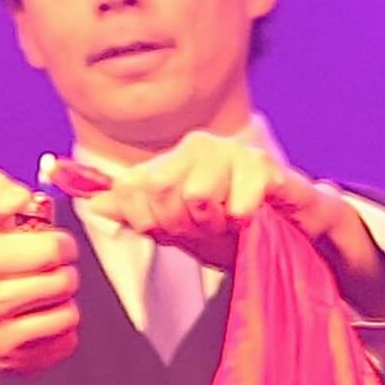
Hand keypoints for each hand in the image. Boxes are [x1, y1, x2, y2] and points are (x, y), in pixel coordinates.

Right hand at [0, 168, 81, 384]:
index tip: (53, 246)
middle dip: (63, 273)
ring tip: (42, 297)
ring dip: (62, 302)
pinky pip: (66, 343)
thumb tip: (20, 197)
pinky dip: (60, 331)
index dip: (61, 244)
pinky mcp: (18, 365)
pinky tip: (39, 320)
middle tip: (47, 273)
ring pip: (67, 314)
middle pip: (64, 283)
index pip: (52, 250)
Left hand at [57, 129, 343, 268]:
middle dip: (182, 225)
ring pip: (197, 194)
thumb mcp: (176, 230)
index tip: (173, 231)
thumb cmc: (233, 231)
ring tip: (231, 224)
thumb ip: (135, 213)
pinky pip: (237, 202)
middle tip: (208, 229)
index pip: (131, 189)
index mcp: (171, 161)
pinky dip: (244, 222)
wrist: (290, 236)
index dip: (149, 221)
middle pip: (159, 190)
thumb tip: (93, 201)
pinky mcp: (265, 166)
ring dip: (215, 224)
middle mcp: (197, 148)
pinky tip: (254, 218)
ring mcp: (231, 152)